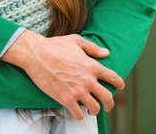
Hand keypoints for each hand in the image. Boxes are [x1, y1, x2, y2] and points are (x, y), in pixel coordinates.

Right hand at [1, 30, 124, 119]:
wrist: (36, 54)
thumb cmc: (54, 45)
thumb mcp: (75, 41)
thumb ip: (92, 47)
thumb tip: (106, 52)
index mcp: (92, 66)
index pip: (113, 78)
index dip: (119, 84)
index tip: (119, 87)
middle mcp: (88, 80)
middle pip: (107, 98)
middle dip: (110, 104)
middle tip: (107, 106)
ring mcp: (77, 91)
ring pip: (94, 108)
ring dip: (94, 110)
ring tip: (90, 109)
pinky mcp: (65, 99)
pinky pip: (78, 114)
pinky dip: (79, 115)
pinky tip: (77, 111)